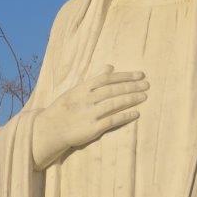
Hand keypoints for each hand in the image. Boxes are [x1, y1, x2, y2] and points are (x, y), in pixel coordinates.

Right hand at [32, 64, 148, 169]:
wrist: (50, 130)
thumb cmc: (65, 109)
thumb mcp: (76, 90)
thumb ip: (94, 79)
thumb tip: (110, 66)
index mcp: (82, 88)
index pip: (106, 78)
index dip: (124, 76)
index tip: (139, 75)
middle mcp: (85, 99)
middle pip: (112, 90)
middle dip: (131, 86)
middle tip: (146, 84)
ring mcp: (88, 114)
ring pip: (113, 104)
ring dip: (130, 99)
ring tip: (144, 96)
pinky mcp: (91, 129)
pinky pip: (111, 121)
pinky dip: (124, 116)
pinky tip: (136, 113)